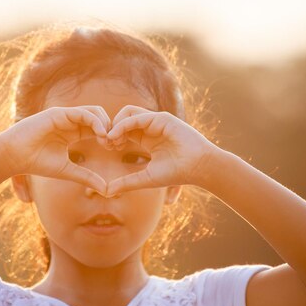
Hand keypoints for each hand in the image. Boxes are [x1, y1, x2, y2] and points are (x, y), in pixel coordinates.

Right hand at [0, 106, 110, 193]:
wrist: (14, 156)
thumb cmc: (36, 163)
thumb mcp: (67, 170)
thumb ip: (87, 177)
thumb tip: (107, 189)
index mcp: (72, 132)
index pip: (97, 128)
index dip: (108, 136)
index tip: (114, 149)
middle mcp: (70, 121)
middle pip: (99, 117)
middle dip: (110, 128)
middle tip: (114, 144)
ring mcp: (64, 115)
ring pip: (94, 111)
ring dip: (105, 123)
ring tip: (108, 139)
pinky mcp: (58, 113)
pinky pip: (83, 113)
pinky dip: (95, 121)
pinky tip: (100, 134)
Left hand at [104, 105, 221, 195]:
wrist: (199, 168)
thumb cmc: (176, 173)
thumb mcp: (146, 178)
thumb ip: (127, 182)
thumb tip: (107, 192)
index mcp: (147, 138)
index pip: (124, 130)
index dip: (113, 137)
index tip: (107, 149)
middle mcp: (151, 127)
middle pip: (123, 118)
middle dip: (111, 128)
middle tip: (106, 143)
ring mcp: (156, 121)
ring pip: (128, 113)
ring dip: (116, 124)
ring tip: (111, 140)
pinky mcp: (162, 118)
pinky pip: (137, 117)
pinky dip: (123, 125)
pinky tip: (116, 137)